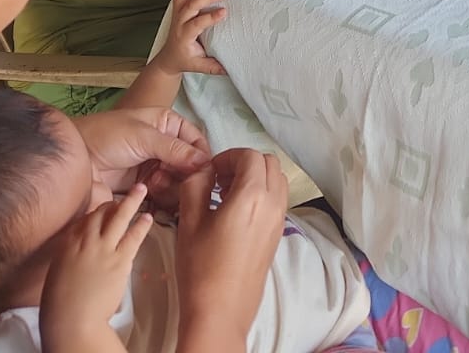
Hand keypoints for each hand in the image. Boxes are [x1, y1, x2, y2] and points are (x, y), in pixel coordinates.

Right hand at [38, 183, 152, 349]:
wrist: (71, 319)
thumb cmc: (61, 302)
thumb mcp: (59, 270)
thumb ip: (72, 255)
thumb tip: (83, 250)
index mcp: (67, 243)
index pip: (85, 219)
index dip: (97, 213)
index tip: (105, 210)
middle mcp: (85, 240)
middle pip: (102, 213)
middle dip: (115, 202)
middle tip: (126, 195)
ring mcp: (103, 249)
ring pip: (119, 217)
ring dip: (132, 201)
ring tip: (141, 190)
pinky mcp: (119, 261)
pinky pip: (133, 237)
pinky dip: (141, 225)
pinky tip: (148, 217)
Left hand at [74, 106, 209, 202]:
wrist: (73, 162)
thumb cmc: (105, 137)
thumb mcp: (143, 137)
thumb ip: (175, 150)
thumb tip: (205, 162)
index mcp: (166, 124)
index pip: (195, 140)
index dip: (202, 155)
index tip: (205, 171)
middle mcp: (163, 146)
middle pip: (190, 165)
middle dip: (187, 175)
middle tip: (174, 179)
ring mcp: (153, 168)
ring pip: (179, 183)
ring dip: (172, 187)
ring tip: (154, 184)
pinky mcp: (142, 189)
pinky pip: (163, 197)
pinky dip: (163, 200)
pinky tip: (150, 195)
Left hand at [149, 0, 226, 76]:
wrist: (168, 57)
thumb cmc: (185, 61)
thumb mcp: (199, 67)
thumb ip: (214, 67)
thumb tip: (231, 69)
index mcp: (184, 37)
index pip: (196, 24)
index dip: (210, 17)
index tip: (224, 11)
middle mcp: (179, 23)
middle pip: (189, 5)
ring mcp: (177, 14)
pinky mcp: (178, 8)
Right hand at [175, 149, 287, 349]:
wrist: (220, 312)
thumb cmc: (201, 267)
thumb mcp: (190, 220)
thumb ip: (195, 185)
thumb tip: (202, 169)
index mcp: (253, 196)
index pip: (249, 156)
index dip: (227, 156)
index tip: (209, 171)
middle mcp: (273, 204)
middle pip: (268, 164)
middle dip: (244, 164)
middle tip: (218, 179)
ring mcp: (279, 221)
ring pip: (277, 181)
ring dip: (255, 178)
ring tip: (226, 195)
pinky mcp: (277, 236)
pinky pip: (277, 201)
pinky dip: (261, 195)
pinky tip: (235, 213)